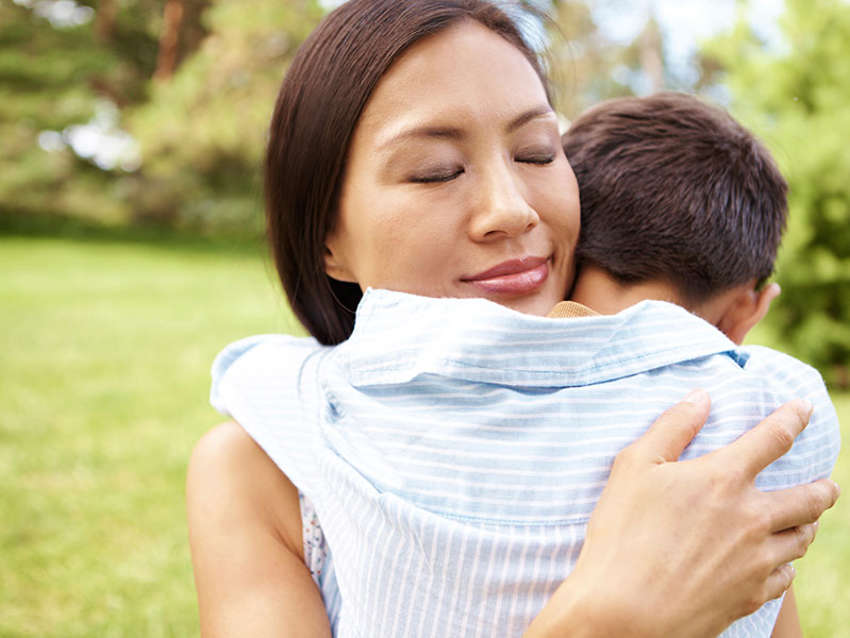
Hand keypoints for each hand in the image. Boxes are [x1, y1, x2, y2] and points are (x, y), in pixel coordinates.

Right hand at [525, 391, 839, 637]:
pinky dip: (787, 564)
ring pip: (802, 538)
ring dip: (809, 525)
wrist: (626, 611)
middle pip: (808, 497)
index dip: (792, 418)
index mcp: (723, 478)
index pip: (773, 438)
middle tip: (828, 485)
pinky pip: (786, 576)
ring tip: (807, 521)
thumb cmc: (622, 533)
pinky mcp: (751, 595)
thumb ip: (671, 426)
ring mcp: (756, 560)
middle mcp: (752, 517)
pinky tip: (780, 563)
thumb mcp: (633, 466)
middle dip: (822, 488)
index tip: (804, 408)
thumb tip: (701, 398)